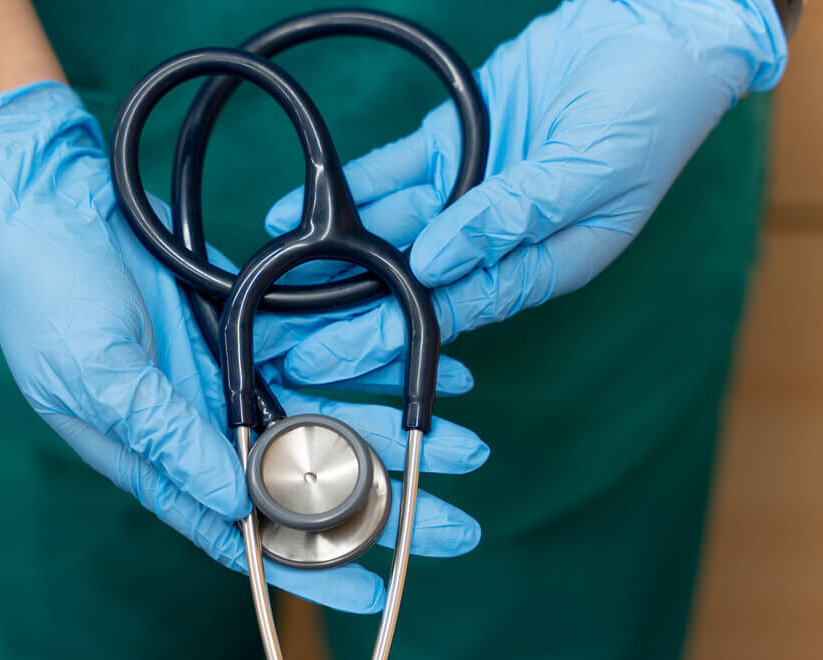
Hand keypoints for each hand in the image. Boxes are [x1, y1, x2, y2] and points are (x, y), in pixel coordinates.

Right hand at [0, 82, 489, 612]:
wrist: (37, 200)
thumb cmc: (42, 298)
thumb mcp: (98, 378)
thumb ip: (169, 439)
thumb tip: (239, 505)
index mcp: (156, 460)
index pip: (240, 535)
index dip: (307, 569)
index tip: (375, 591)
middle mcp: (198, 427)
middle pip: (302, 485)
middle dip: (380, 508)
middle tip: (457, 527)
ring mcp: (223, 374)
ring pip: (324, 418)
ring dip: (393, 433)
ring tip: (470, 447)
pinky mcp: (241, 323)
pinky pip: (319, 349)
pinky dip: (371, 361)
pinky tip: (428, 367)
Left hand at [263, 0, 785, 387]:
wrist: (655, 30)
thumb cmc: (653, 113)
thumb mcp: (589, 175)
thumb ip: (511, 218)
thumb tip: (436, 260)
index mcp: (538, 267)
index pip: (446, 318)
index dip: (381, 342)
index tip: (323, 363)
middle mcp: (494, 242)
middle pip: (404, 287)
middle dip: (338, 316)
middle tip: (274, 341)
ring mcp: (469, 196)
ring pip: (387, 236)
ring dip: (329, 259)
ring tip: (267, 284)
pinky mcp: (452, 149)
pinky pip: (388, 175)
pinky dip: (347, 190)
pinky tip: (290, 210)